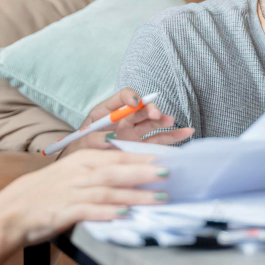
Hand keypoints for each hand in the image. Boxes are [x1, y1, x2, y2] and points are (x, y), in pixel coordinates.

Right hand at [0, 149, 169, 247]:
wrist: (14, 209)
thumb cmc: (49, 190)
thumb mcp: (74, 172)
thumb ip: (101, 170)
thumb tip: (133, 171)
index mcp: (84, 160)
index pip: (118, 156)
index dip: (143, 157)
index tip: (167, 159)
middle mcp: (80, 174)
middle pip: (117, 170)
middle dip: (145, 171)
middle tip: (170, 173)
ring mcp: (73, 192)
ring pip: (109, 191)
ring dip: (136, 194)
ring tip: (159, 198)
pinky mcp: (66, 211)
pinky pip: (91, 211)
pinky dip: (109, 213)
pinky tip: (126, 215)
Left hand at [63, 88, 193, 155]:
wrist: (80, 167)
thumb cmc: (79, 150)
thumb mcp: (81, 142)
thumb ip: (92, 139)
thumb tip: (107, 138)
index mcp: (107, 111)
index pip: (123, 97)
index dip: (130, 97)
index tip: (134, 103)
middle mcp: (124, 119)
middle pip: (141, 109)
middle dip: (150, 110)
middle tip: (156, 114)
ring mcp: (133, 132)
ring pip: (152, 123)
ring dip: (163, 121)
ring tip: (173, 122)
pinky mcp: (140, 146)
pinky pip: (158, 140)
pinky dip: (172, 137)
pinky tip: (186, 132)